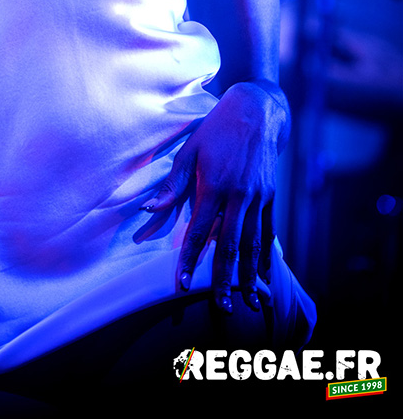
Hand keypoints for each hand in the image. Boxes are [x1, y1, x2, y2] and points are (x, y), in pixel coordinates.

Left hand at [142, 81, 288, 312]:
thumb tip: (148, 209)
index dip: (189, 259)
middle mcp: (238, 196)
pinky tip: (263, 274)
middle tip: (221, 307)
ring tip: (246, 300)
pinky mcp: (270, 196)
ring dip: (247, 274)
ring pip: (251, 243)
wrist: (257, 111)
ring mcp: (258, 197)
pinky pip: (267, 231)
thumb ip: (172, 184)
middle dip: (223, 278)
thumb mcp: (189, 150)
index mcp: (214, 185)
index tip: (182, 283)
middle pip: (229, 245)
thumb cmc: (216, 129)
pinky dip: (265, 254)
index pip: (199, 231)